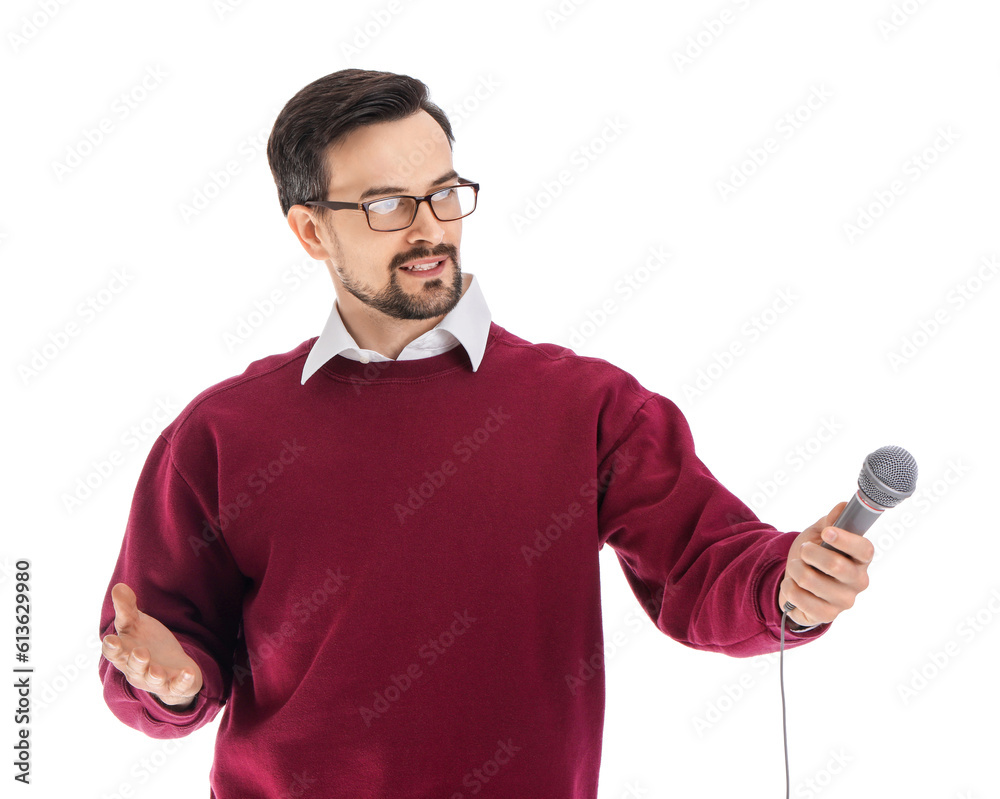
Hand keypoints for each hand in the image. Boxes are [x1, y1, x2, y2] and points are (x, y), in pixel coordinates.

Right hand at [101, 583, 202, 709]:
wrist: (170, 667)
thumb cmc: (147, 643)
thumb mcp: (137, 624)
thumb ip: (127, 608)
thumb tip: (118, 586)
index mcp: (125, 653)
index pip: (114, 652)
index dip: (112, 647)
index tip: (112, 640)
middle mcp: (137, 670)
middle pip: (133, 667)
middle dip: (136, 661)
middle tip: (140, 652)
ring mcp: (156, 679)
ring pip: (152, 680)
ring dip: (154, 675)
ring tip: (157, 670)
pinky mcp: (175, 684)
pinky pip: (178, 685)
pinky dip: (182, 681)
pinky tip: (188, 672)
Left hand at [777, 502, 874, 627]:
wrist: (797, 583)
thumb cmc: (812, 556)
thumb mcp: (818, 534)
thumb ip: (830, 521)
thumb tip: (843, 506)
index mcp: (860, 559)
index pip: (864, 549)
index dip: (846, 540)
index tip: (826, 532)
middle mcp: (858, 581)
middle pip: (836, 565)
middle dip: (810, 553)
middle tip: (804, 550)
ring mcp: (844, 601)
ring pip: (811, 580)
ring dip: (795, 569)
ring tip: (797, 568)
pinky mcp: (827, 615)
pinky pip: (800, 598)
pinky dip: (789, 587)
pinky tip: (793, 585)